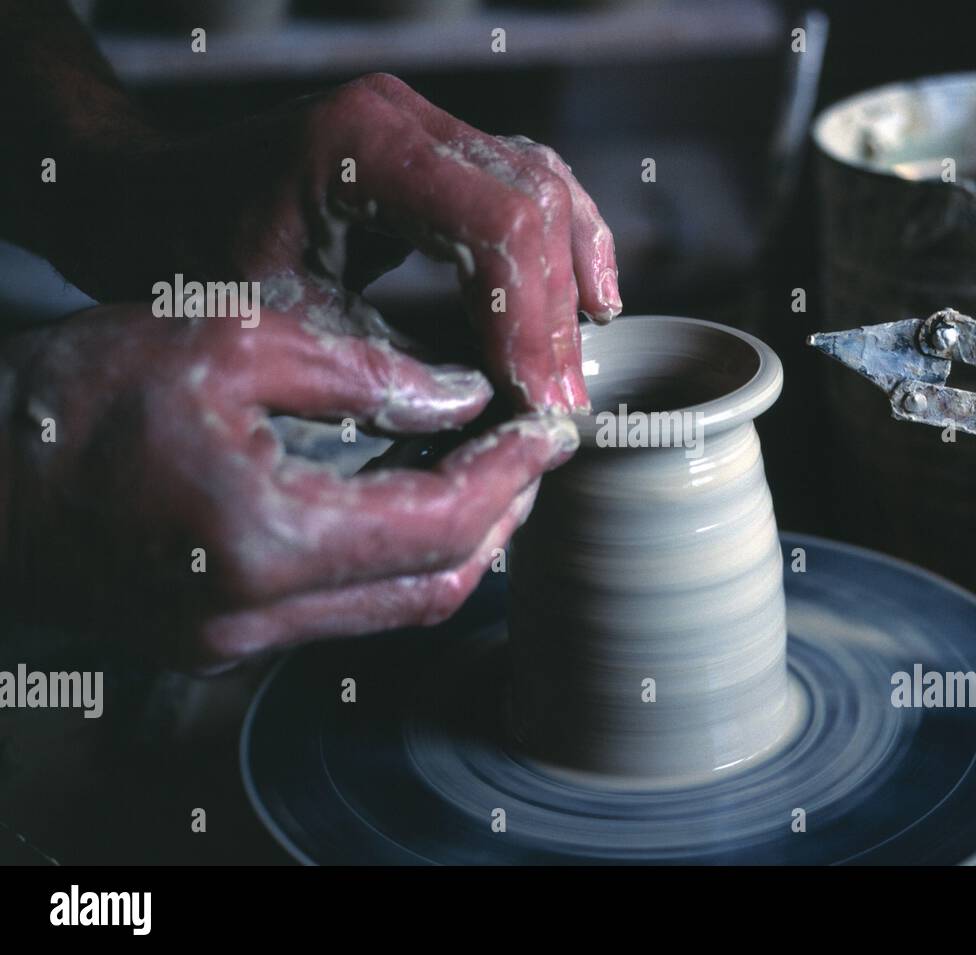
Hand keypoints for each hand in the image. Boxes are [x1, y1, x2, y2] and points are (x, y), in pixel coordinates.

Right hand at [0, 304, 578, 669]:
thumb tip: (458, 398)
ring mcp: (239, 643)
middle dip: (501, 515)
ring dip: (459, 542)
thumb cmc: (77, 397)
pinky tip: (409, 495)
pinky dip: (398, 558)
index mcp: (266, 539)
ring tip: (487, 466)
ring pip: (400, 609)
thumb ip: (359, 374)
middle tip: (532, 449)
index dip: (511, 474)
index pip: (443, 524)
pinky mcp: (223, 642)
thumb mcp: (227, 343)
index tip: (550, 428)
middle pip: (438, 586)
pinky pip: (348, 610)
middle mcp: (261, 616)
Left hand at [49, 73, 620, 413]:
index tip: (540, 405)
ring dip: (569, 284)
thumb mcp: (287, 332)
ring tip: (574, 367)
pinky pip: (527, 186)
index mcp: (360, 145)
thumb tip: (500, 418)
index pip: (498, 223)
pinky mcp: (433, 150)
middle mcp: (403, 116)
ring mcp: (422, 125)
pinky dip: (560, 249)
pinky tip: (584, 304)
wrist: (143, 208)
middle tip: (560, 406)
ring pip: (545, 188)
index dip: (533, 321)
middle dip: (555, 316)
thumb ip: (396, 371)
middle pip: (536, 202)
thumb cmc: (188, 269)